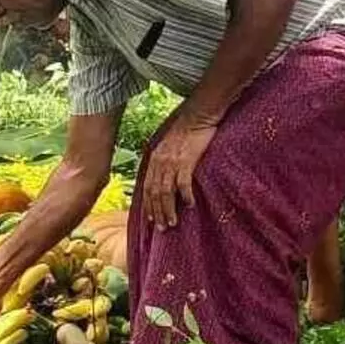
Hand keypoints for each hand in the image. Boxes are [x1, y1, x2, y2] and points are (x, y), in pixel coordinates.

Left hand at [140, 113, 217, 231]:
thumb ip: (164, 160)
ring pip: (166, 192)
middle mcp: (160, 162)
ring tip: (173, 223)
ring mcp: (172, 162)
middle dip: (157, 213)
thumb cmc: (185, 129)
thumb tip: (164, 175)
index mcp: (154, 160)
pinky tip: (189, 205)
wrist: (197, 115)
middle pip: (155, 193)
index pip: (147, 187)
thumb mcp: (167, 145)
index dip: (148, 205)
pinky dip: (185, 196)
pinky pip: (183, 183)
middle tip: (161, 228)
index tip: (150, 219)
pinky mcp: (187, 161)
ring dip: (168, 210)